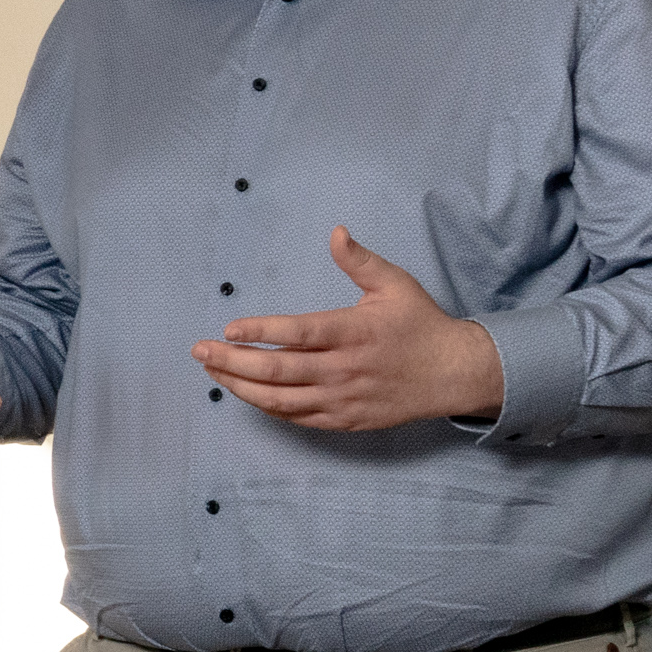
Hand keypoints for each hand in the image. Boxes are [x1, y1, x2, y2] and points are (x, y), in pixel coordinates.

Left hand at [193, 227, 503, 430]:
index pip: (299, 333)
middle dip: (233, 362)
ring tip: (213, 372)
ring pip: (281, 400)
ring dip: (241, 386)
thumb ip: (360, 260)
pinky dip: (267, 407)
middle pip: (279, 370)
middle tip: (199, 351)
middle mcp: (345, 369)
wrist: (452, 374)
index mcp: (354, 332)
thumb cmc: (420, 324)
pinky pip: (297, 418)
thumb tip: (336, 232)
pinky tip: (246, 392)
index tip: (228, 328)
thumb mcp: (395, 284)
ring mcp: (343, 399)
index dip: (262, 331)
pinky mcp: (345, 420)